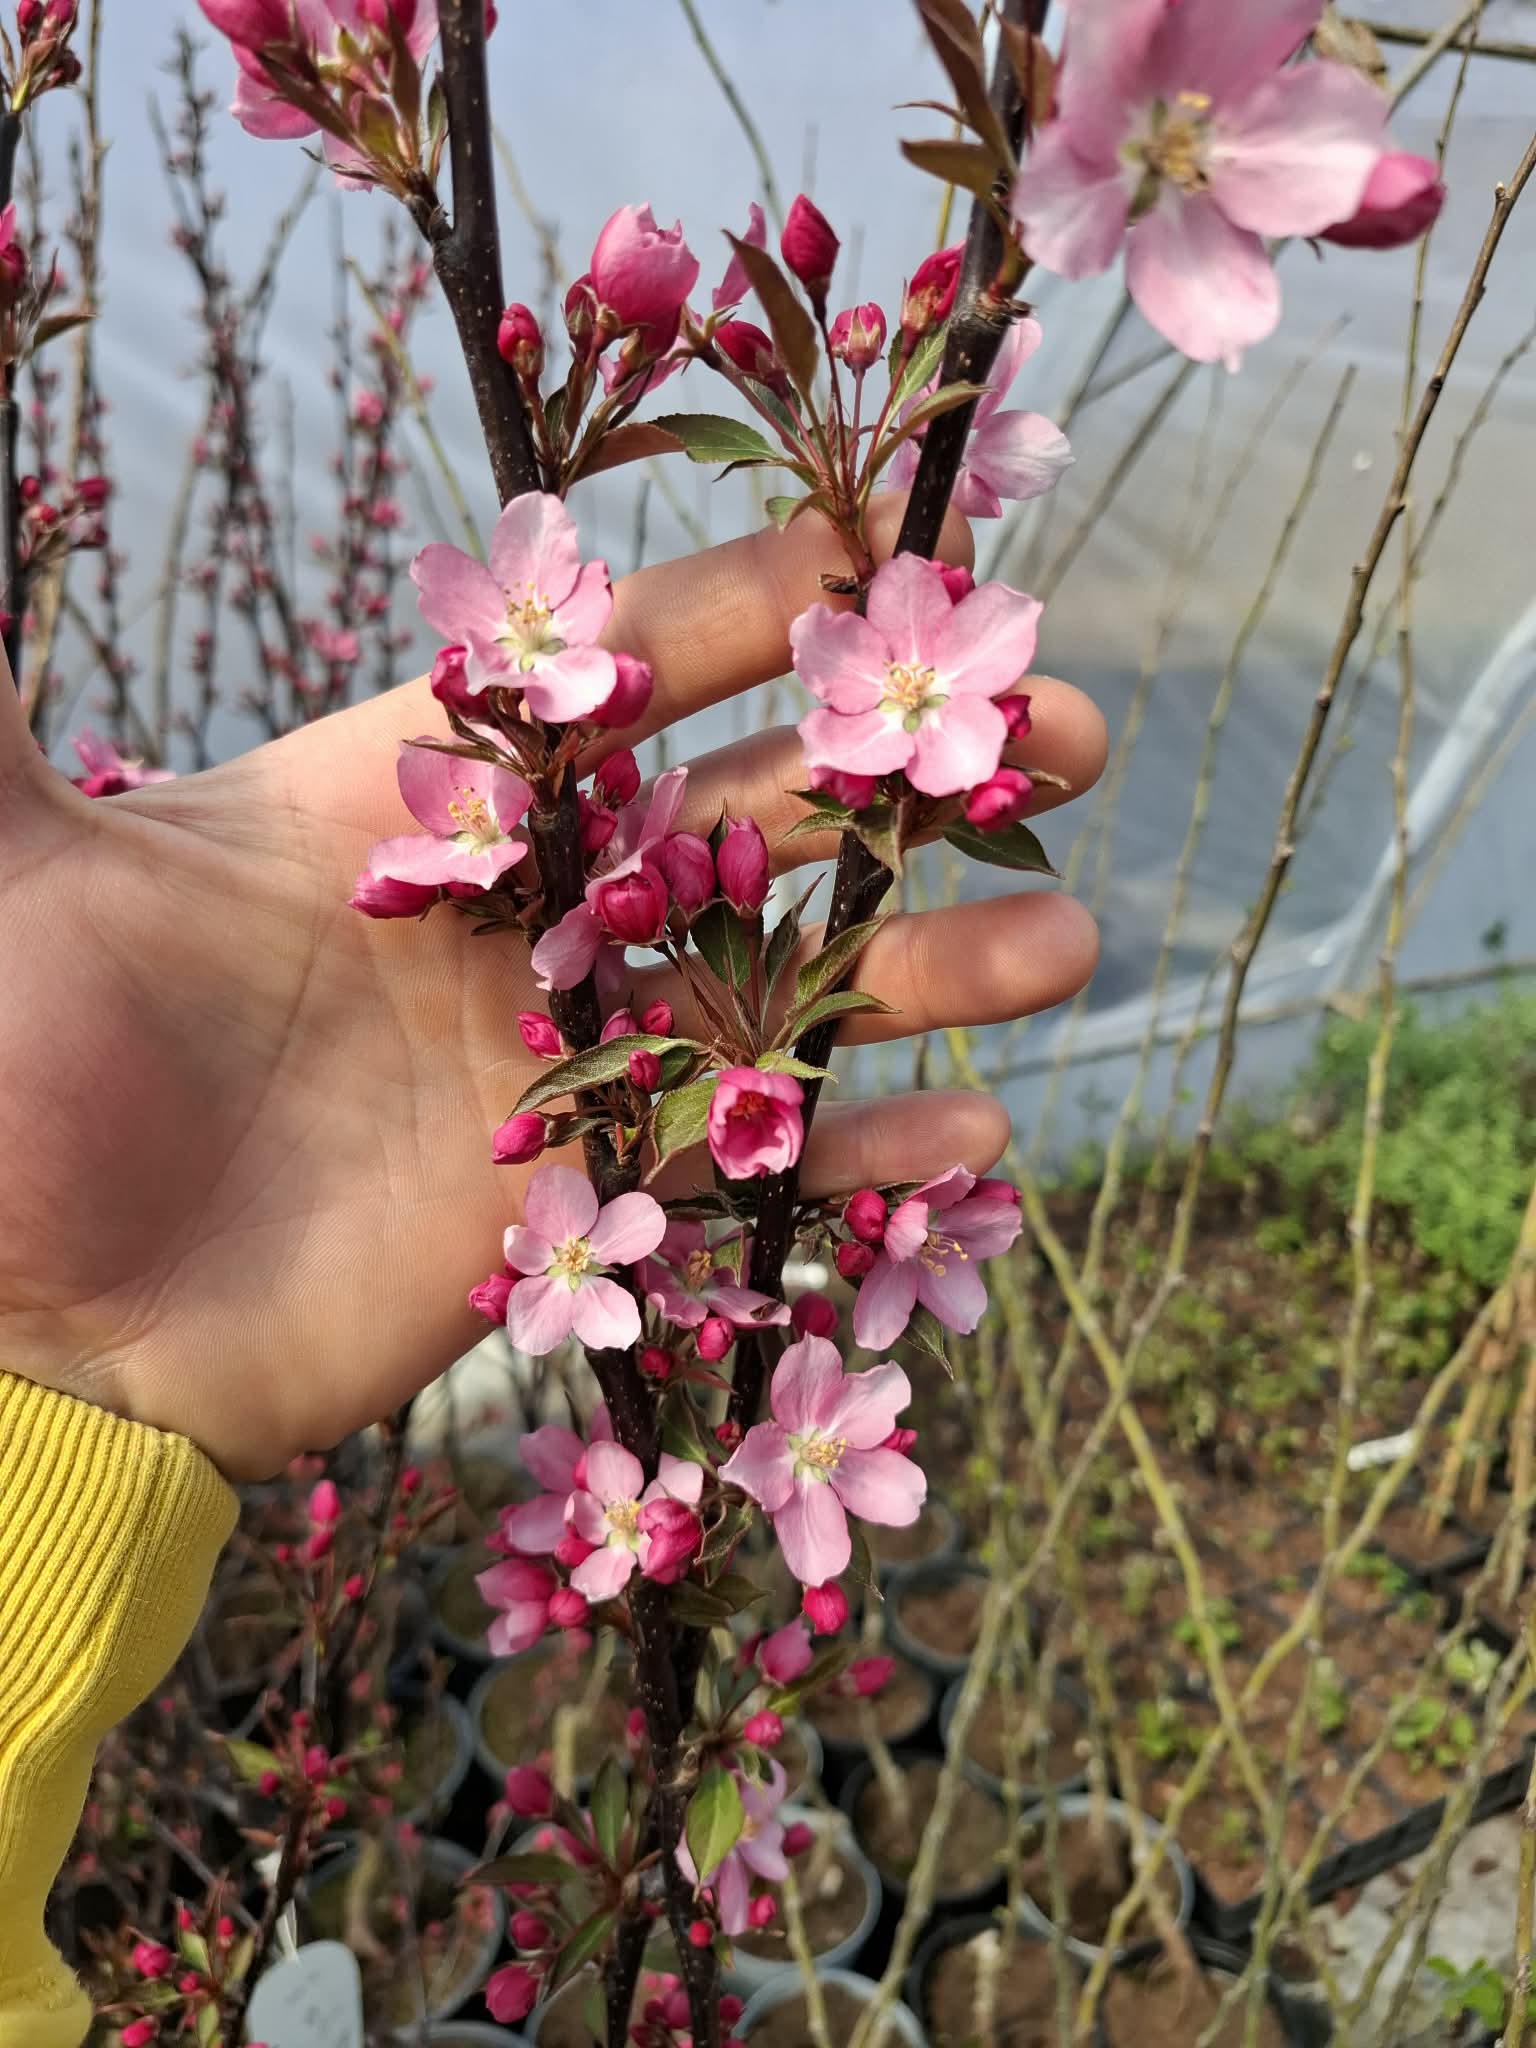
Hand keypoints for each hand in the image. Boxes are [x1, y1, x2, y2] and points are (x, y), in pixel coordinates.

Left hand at [0, 500, 1103, 1478]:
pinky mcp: (586, 1197)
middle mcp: (516, 913)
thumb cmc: (14, 1091)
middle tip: (1065, 722)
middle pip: (750, 812)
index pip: (610, 668)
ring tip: (1067, 936)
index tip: (884, 544)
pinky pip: (755, 1164)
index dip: (746, 603)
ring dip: (929, 962)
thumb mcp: (10, 865)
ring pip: (787, 989)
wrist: (43, 1339)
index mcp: (412, 794)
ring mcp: (564, 1058)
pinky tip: (978, 1133)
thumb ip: (18, 701)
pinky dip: (861, 1156)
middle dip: (908, 764)